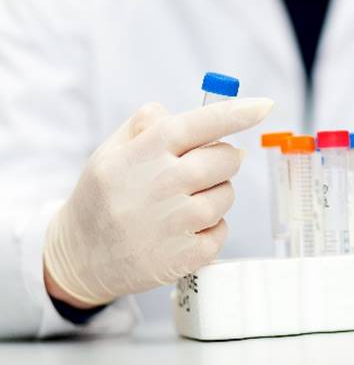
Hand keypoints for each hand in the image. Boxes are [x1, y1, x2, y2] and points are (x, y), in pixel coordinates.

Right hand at [43, 98, 273, 306]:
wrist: (79, 258)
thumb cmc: (102, 197)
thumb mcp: (110, 151)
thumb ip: (148, 124)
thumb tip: (196, 113)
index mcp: (144, 152)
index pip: (200, 124)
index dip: (237, 113)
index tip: (264, 106)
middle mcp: (161, 185)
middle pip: (226, 160)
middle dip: (223, 160)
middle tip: (203, 168)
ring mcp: (174, 224)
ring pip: (227, 195)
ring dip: (216, 195)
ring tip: (184, 204)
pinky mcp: (185, 257)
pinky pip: (222, 231)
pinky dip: (211, 228)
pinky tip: (184, 231)